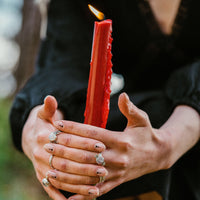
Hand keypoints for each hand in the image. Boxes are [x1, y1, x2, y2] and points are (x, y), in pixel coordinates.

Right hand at [22, 95, 106, 198]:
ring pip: (63, 178)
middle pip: (67, 161)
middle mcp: (40, 154)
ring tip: (99, 183)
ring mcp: (40, 167)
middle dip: (86, 164)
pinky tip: (84, 197)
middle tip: (104, 166)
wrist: (30, 140)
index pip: (68, 140)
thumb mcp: (43, 114)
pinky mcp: (42, 177)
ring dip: (81, 182)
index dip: (85, 143)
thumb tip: (50, 97)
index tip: (102, 145)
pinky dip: (69, 194)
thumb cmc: (43, 125)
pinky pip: (56, 189)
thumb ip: (49, 108)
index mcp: (43, 136)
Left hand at [53, 93, 171, 199]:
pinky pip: (95, 191)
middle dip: (65, 148)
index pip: (93, 134)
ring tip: (49, 166)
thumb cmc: (146, 134)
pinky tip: (66, 197)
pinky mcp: (115, 183)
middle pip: (85, 154)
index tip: (59, 124)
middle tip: (48, 143)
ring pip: (87, 175)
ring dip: (67, 172)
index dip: (74, 128)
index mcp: (121, 141)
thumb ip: (130, 108)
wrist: (158, 155)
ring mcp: (116, 173)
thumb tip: (122, 94)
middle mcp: (117, 158)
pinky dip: (80, 195)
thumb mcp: (141, 119)